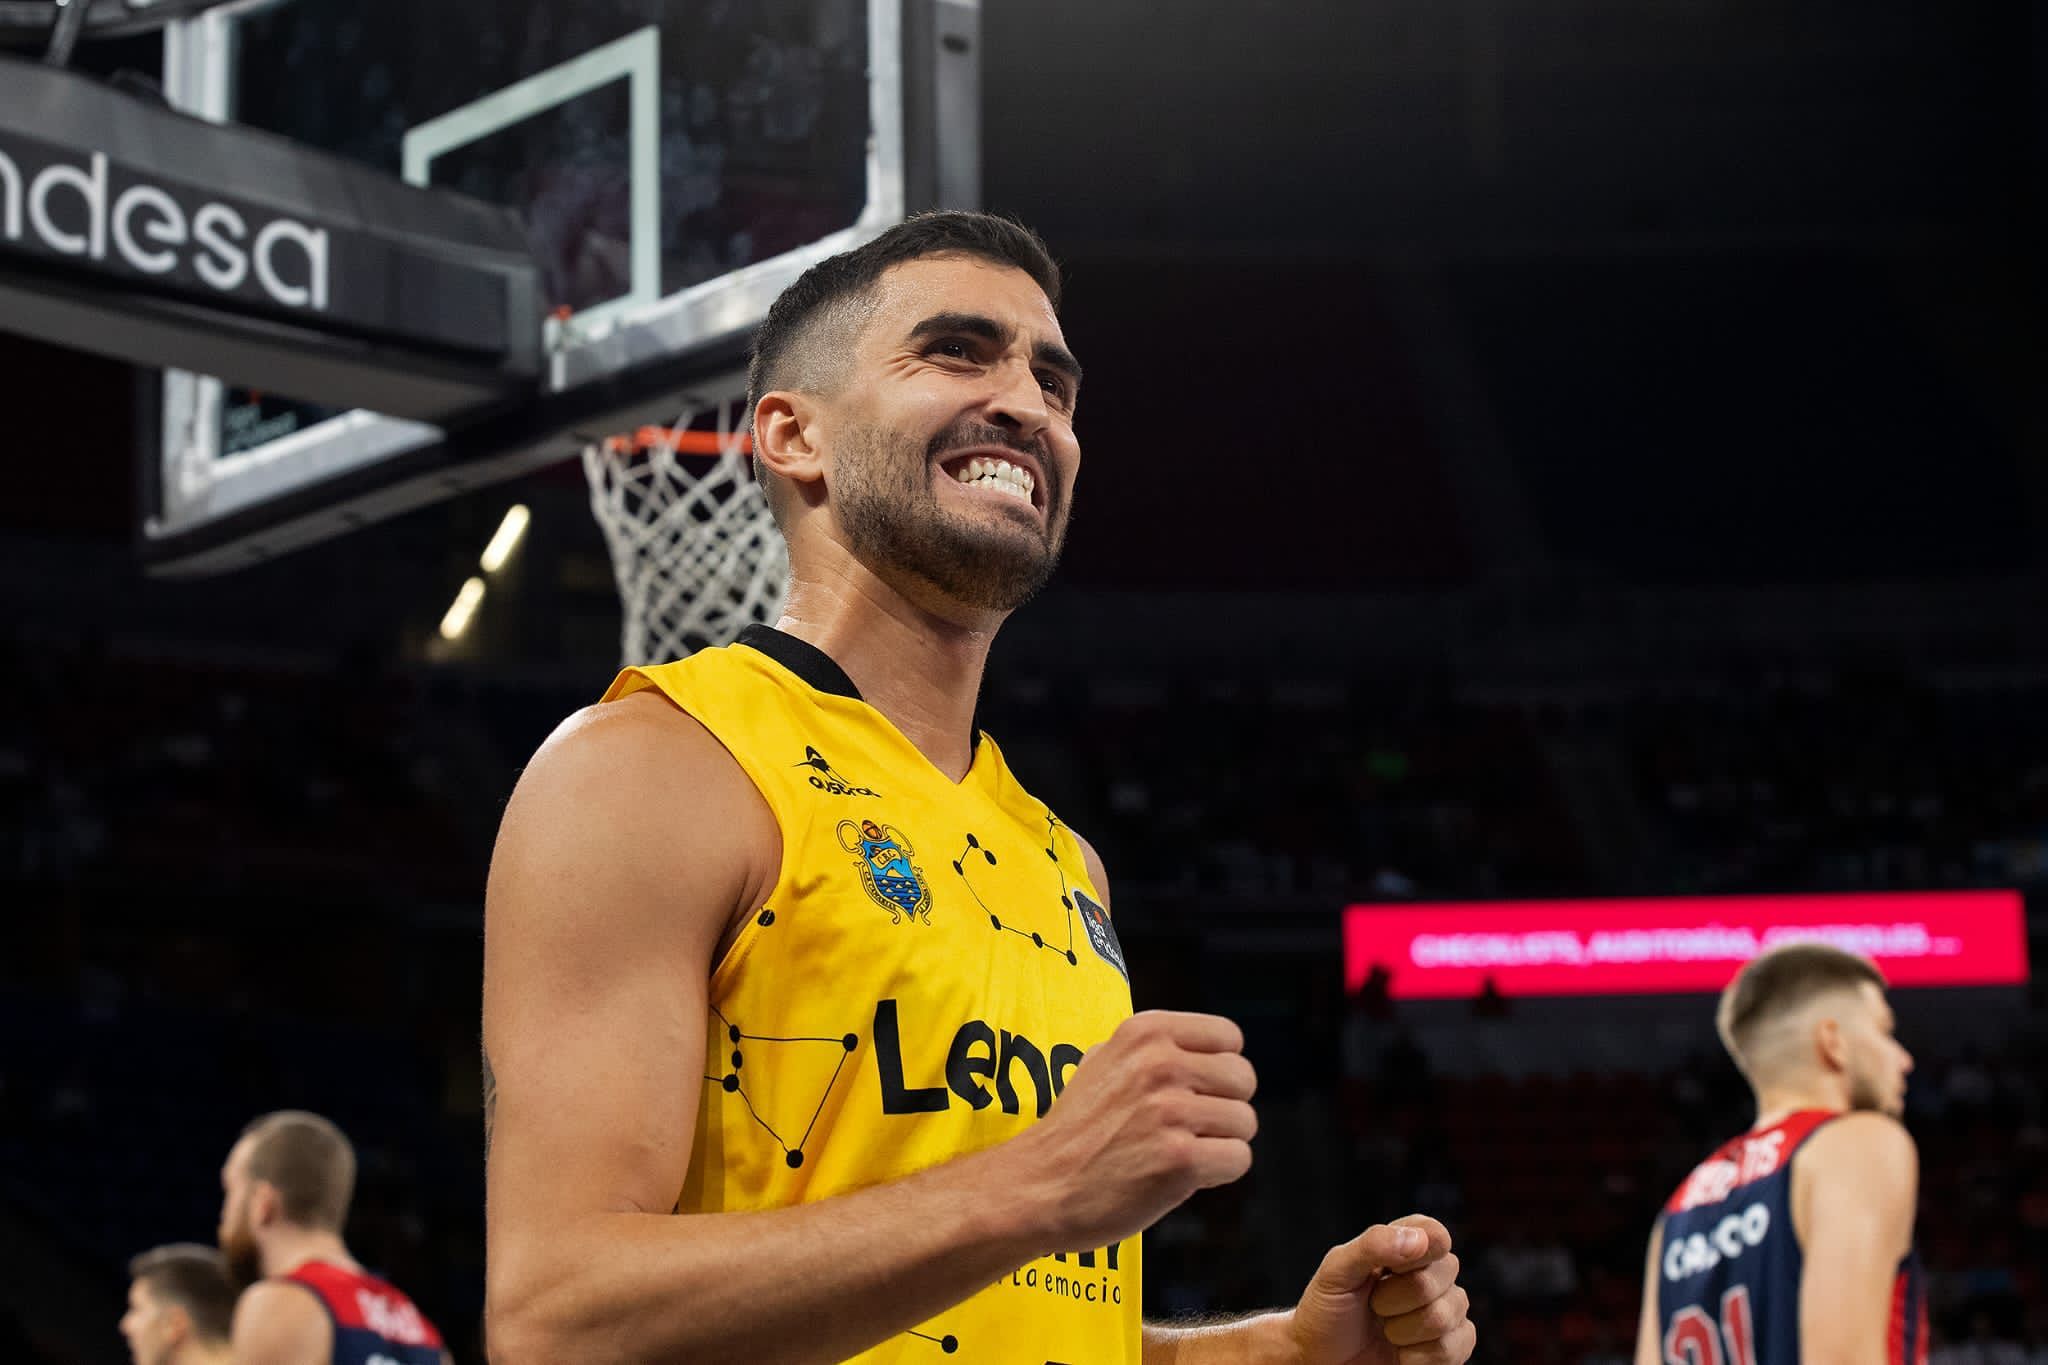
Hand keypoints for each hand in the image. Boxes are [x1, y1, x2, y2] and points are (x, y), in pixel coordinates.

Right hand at [1014, 1011, 1257, 1250]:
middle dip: (1225, 1107)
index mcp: (1144, 1033)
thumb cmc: (1074, 1131)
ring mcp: (1171, 1111)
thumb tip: (1203, 1050)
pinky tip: (1181, 1176)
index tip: (1198, 1091)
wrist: (1038, 1186)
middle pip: (1243, 1079)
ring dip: (1220, 1144)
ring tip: (1179, 1153)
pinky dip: (1217, 1174)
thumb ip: (1150, 1051)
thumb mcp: (1101, 1061)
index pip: (1228, 1036)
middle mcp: (1160, 1064)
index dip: (1220, 1068)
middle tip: (1190, 1128)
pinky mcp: (1180, 1159)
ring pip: (1245, 1122)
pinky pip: (1238, 1159)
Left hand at [1288, 1215, 1473, 1364]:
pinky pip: (1452, 1350)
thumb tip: (1420, 1240)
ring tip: (1385, 1330)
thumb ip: (1373, 1245)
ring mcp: (1446, 1311)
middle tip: (1373, 1306)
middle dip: (1394, 1299)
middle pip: (1439, 1278)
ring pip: (1444, 1317)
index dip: (1414, 1255)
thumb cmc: (1328, 1310)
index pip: (1436, 1236)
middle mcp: (1433, 1274)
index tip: (1385, 1270)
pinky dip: (1417, 1358)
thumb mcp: (1337, 1270)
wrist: (1323, 1359)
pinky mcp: (1451, 1347)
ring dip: (1402, 1331)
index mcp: (1408, 1245)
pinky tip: (1401, 1353)